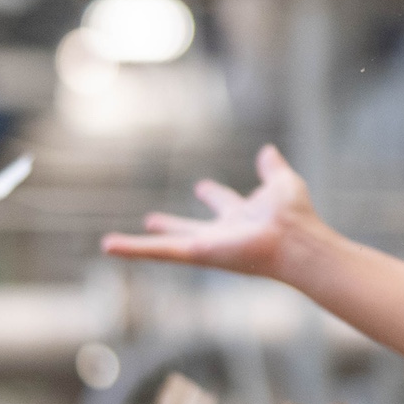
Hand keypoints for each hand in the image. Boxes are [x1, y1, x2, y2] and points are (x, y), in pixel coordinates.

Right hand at [101, 143, 317, 279]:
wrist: (294, 238)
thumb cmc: (295, 215)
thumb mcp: (282, 182)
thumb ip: (272, 168)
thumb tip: (268, 150)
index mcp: (242, 216)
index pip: (223, 203)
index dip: (213, 195)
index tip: (201, 187)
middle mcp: (222, 234)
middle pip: (190, 228)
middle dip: (172, 224)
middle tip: (152, 219)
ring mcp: (206, 246)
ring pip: (164, 247)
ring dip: (136, 246)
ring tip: (109, 244)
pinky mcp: (196, 253)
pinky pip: (158, 252)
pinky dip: (132, 249)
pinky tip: (108, 246)